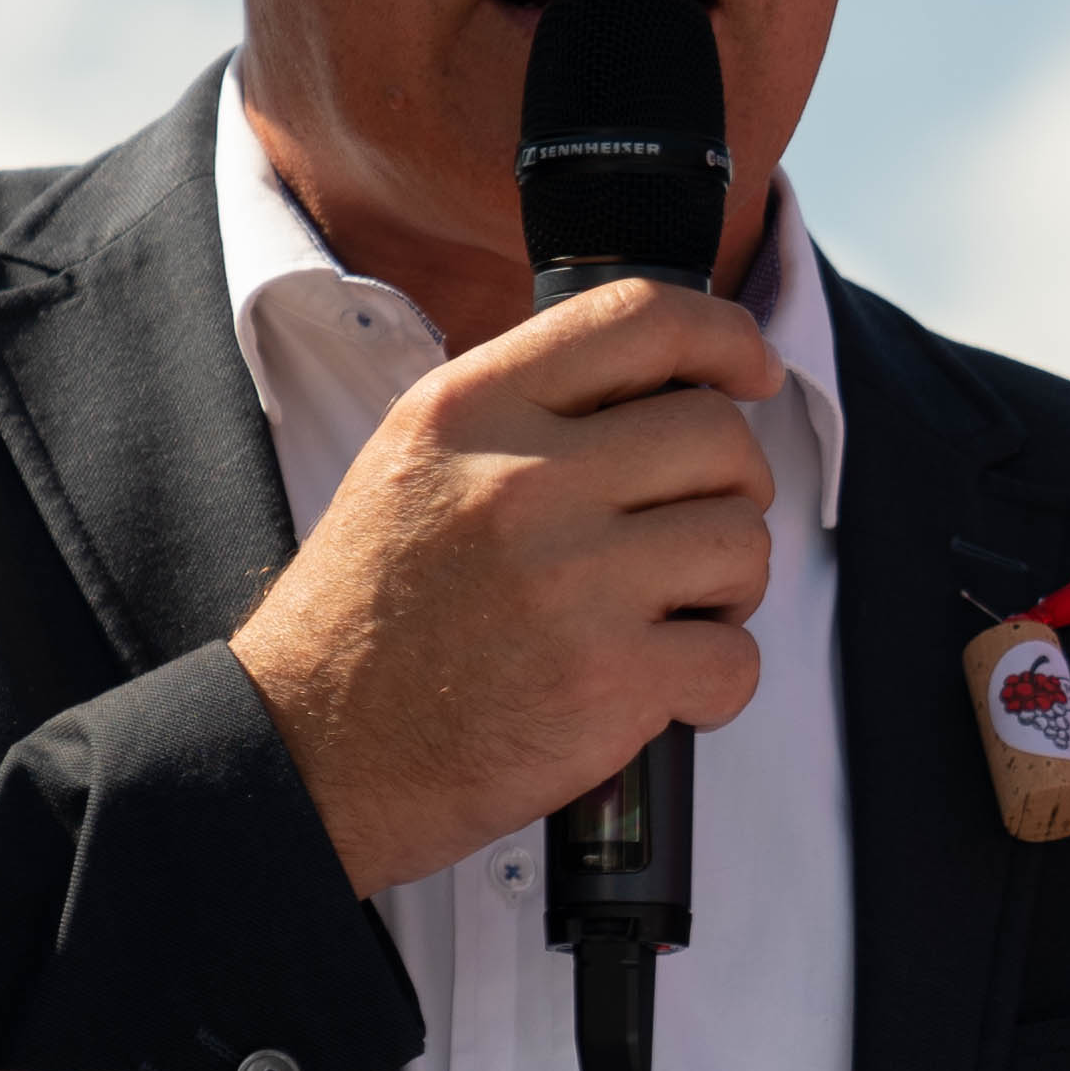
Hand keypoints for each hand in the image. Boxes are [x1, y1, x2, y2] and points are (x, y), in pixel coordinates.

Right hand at [227, 273, 784, 892]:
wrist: (316, 751)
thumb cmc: (374, 617)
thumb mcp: (414, 465)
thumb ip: (525, 412)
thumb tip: (666, 383)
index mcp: (473, 410)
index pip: (640, 319)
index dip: (724, 337)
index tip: (753, 369)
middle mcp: (524, 481)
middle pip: (719, 437)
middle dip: (732, 490)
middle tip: (690, 538)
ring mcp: (573, 580)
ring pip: (743, 543)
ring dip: (729, 588)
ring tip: (667, 617)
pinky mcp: (608, 677)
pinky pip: (736, 657)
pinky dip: (717, 684)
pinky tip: (658, 689)